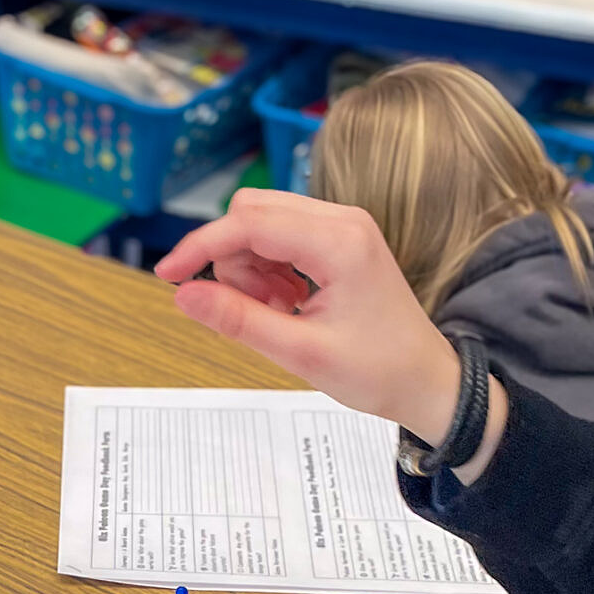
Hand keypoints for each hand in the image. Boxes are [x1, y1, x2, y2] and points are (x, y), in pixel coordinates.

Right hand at [154, 189, 465, 439]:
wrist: (426, 382)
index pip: (249, 223)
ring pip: (263, 222)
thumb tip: (183, 295)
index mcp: (339, 242)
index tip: (167, 275)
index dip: (201, 246)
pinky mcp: (341, 238)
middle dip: (231, 259)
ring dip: (251, 266)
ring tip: (278, 312)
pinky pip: (283, 235)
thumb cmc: (378, 372)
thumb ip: (239, 321)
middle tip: (251, 311)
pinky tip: (288, 304)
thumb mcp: (302, 354)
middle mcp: (342, 220)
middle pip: (252, 212)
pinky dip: (270, 268)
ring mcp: (344, 225)